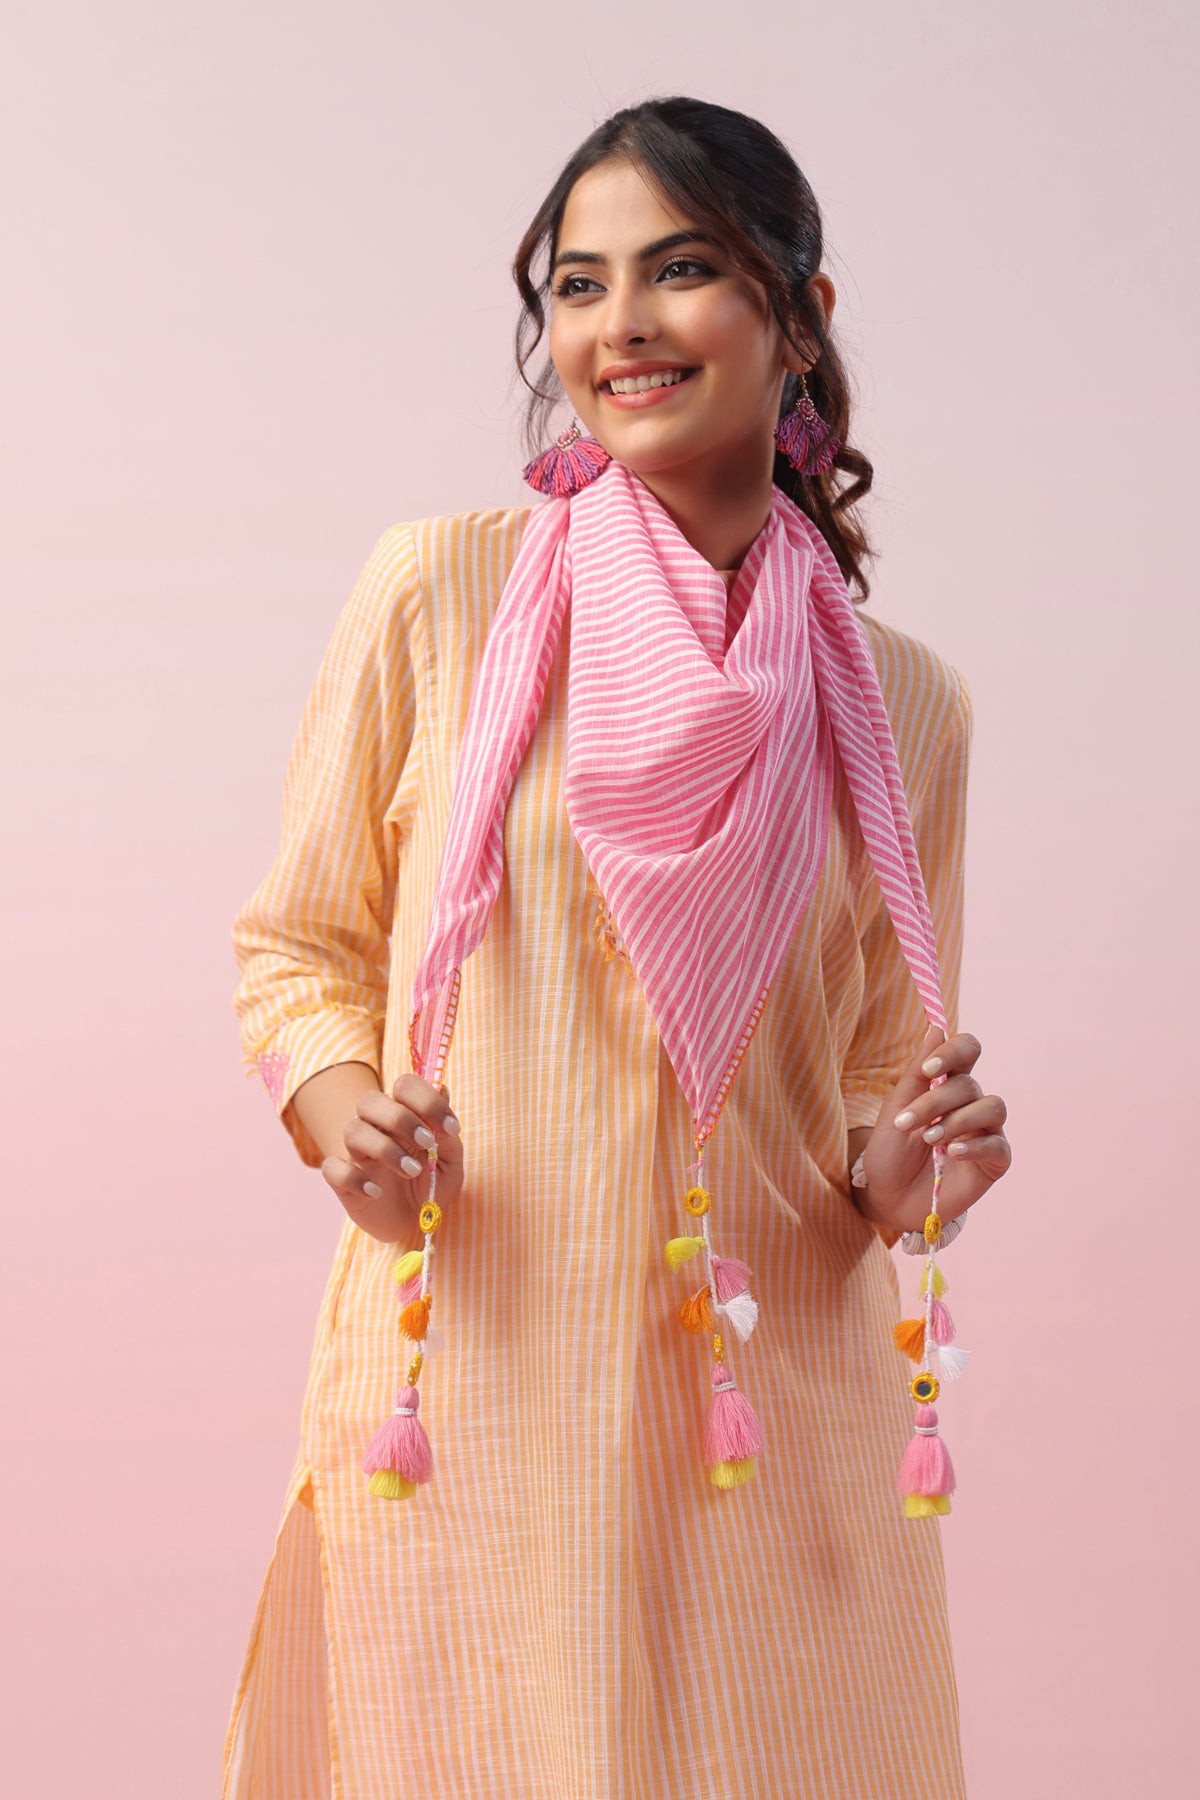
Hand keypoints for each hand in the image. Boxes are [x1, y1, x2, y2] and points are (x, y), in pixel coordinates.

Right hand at [320, 1074, 463, 1243]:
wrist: (413, 1223)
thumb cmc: (431, 1186)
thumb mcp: (450, 1164)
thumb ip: (448, 1134)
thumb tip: (442, 1091)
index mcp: (404, 1116)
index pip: (404, 1085)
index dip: (427, 1099)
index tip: (450, 1127)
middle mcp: (376, 1129)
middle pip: (370, 1100)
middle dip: (401, 1118)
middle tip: (426, 1143)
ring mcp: (356, 1154)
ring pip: (353, 1130)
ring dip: (385, 1148)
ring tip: (412, 1171)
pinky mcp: (342, 1181)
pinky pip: (333, 1168)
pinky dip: (354, 1178)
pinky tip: (376, 1192)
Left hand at [861, 1025, 1010, 1234]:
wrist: (887, 1196)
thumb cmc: (891, 1150)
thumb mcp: (897, 1108)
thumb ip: (918, 1071)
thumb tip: (936, 1027)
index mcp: (948, 1084)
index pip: (968, 1050)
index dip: (953, 1052)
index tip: (929, 1069)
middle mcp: (972, 1103)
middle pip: (970, 1084)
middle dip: (935, 1102)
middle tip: (907, 1123)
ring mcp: (986, 1132)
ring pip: (992, 1107)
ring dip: (957, 1121)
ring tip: (929, 1139)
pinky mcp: (994, 1161)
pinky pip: (998, 1144)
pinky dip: (974, 1146)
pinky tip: (950, 1153)